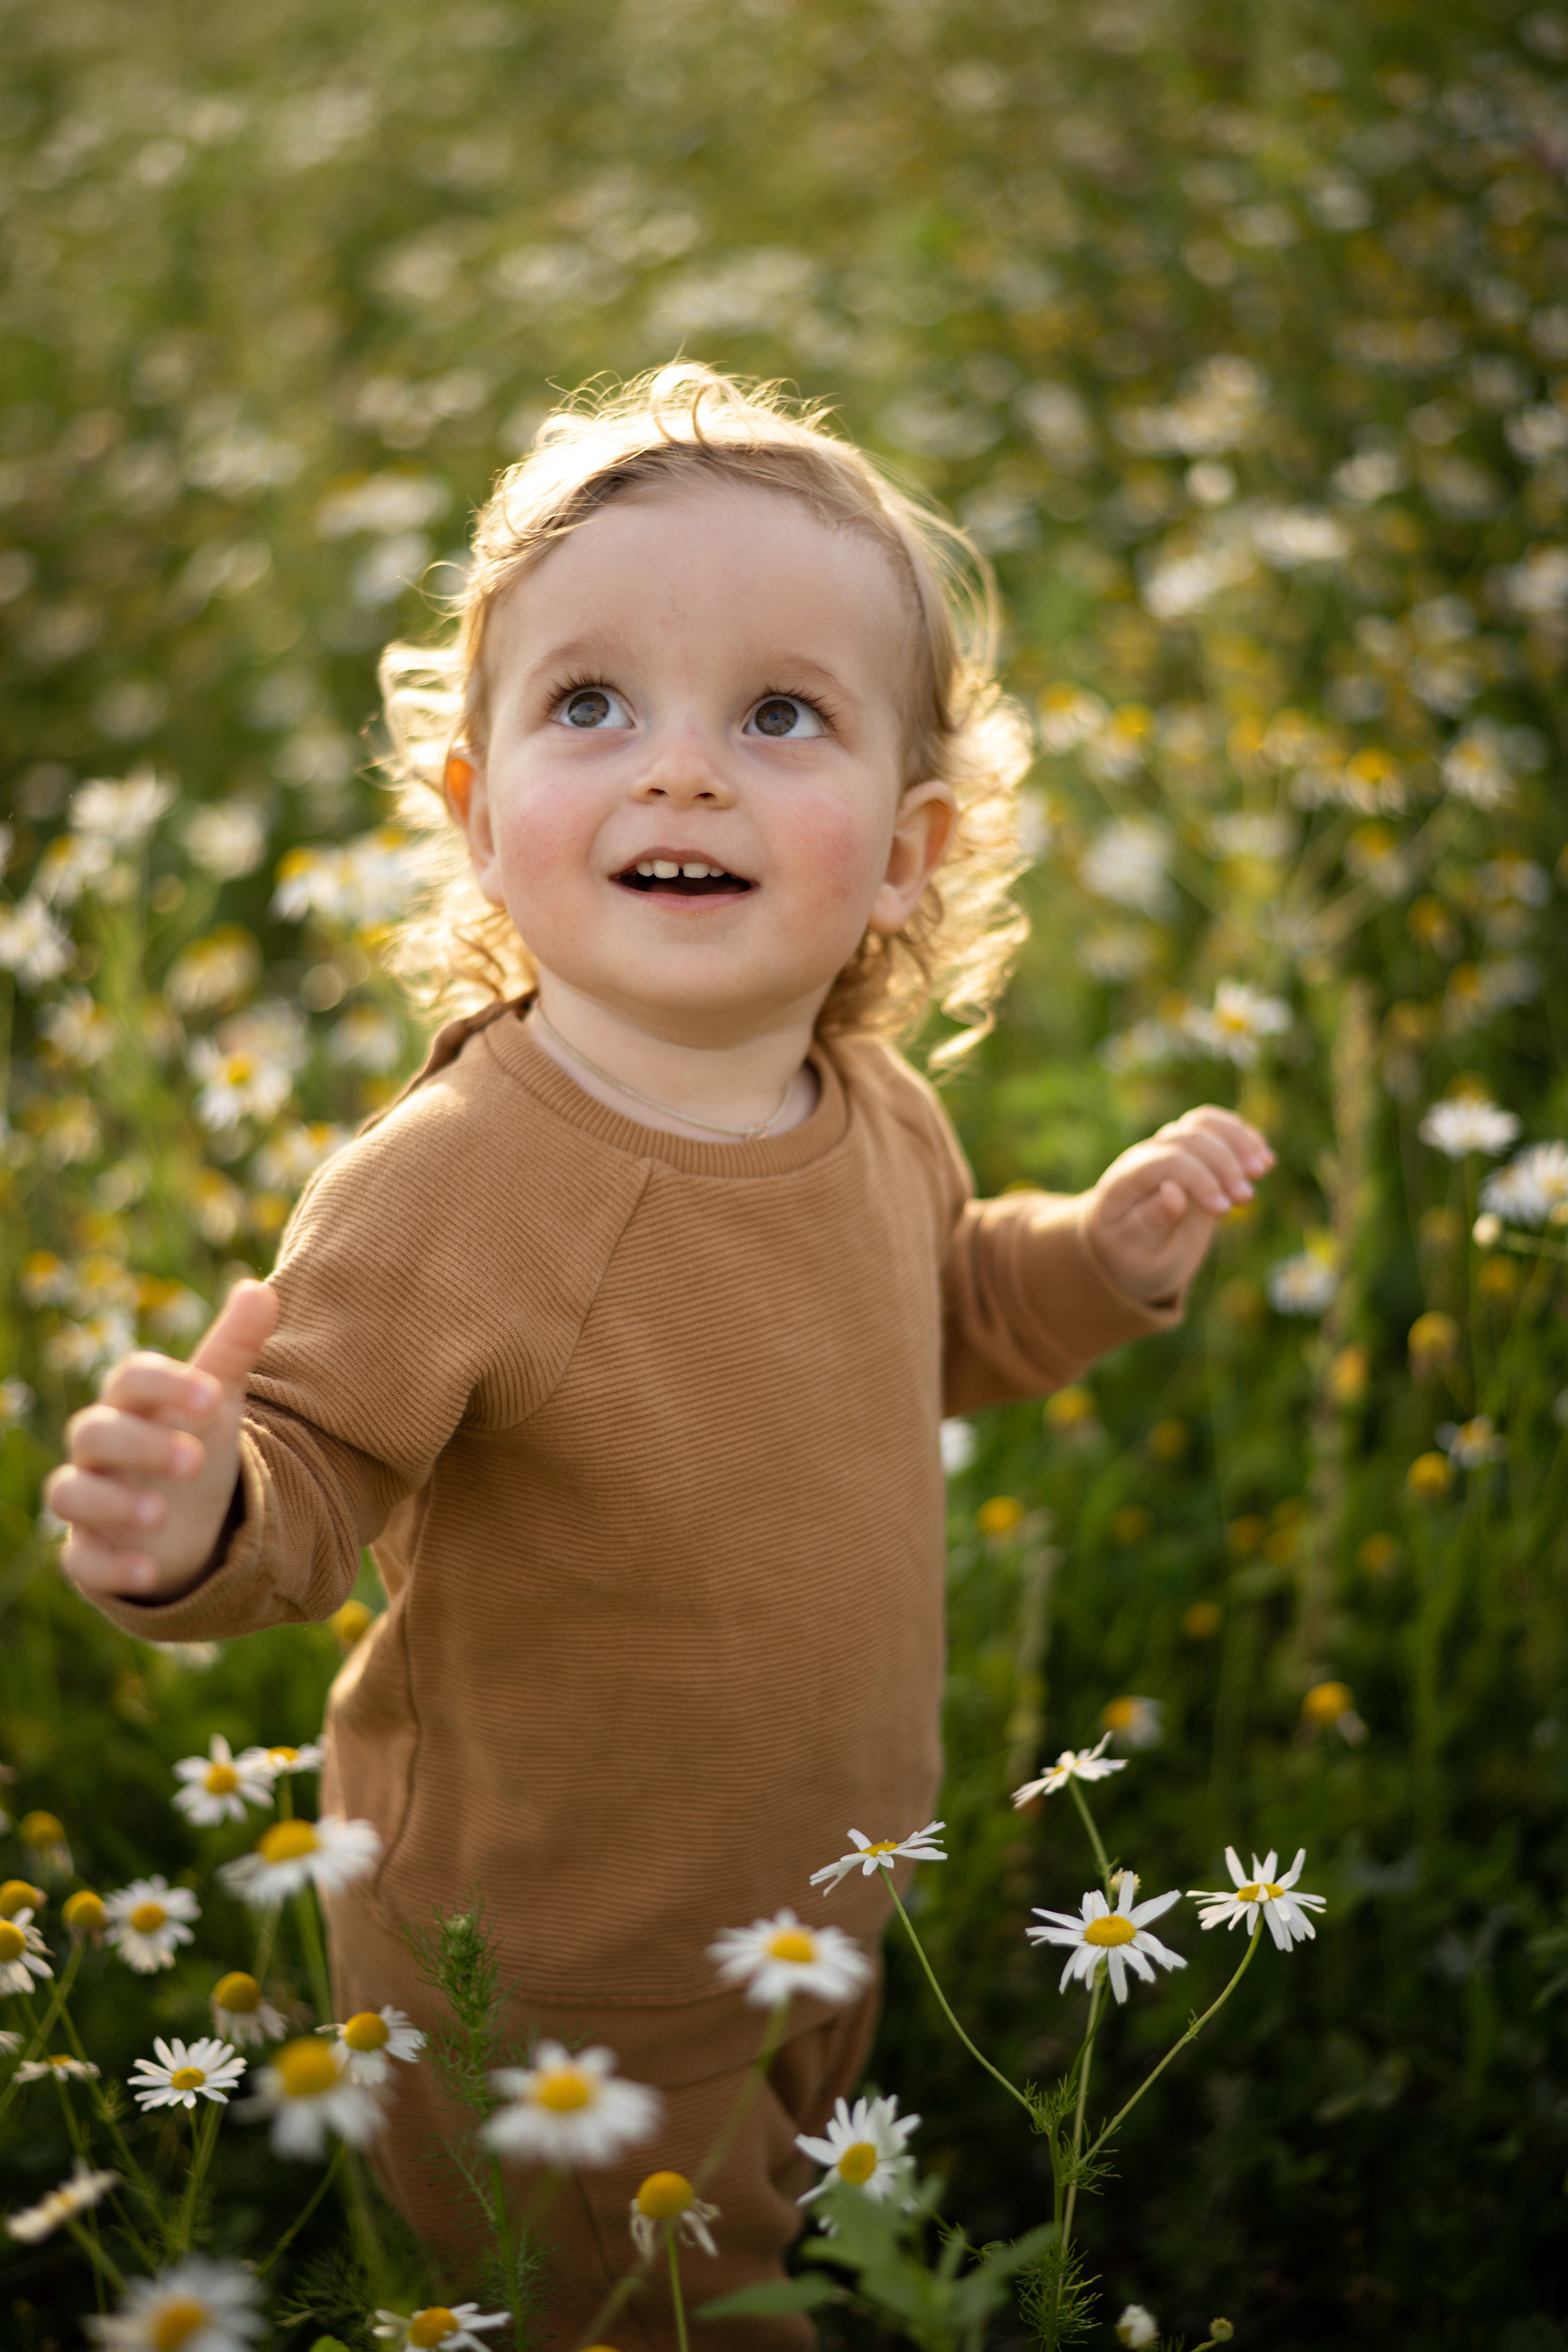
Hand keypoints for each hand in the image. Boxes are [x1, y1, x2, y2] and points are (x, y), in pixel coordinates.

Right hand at [46, 1280, 278, 1602]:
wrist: (185, 1515)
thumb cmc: (194, 1440)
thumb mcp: (218, 1398)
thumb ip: (235, 1347)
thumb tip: (260, 1289)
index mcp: (133, 1402)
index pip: (131, 1377)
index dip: (167, 1383)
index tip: (216, 1398)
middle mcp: (100, 1449)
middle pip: (95, 1433)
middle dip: (141, 1444)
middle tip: (194, 1460)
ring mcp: (90, 1500)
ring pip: (70, 1494)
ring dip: (112, 1504)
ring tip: (160, 1516)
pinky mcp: (88, 1552)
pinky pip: (82, 1560)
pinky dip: (111, 1567)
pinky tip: (149, 1572)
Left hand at [1086, 1107, 1273, 1305]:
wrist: (1136, 1255)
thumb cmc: (1135, 1257)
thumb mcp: (1139, 1251)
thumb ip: (1151, 1222)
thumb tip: (1172, 1190)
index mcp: (1125, 1181)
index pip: (1167, 1160)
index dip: (1200, 1178)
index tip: (1223, 1210)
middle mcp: (1145, 1158)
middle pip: (1189, 1138)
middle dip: (1224, 1164)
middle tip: (1246, 1199)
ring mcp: (1169, 1151)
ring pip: (1204, 1124)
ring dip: (1238, 1142)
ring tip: (1262, 1170)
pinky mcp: (1192, 1155)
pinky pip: (1216, 1129)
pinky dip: (1243, 1138)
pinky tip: (1265, 1159)